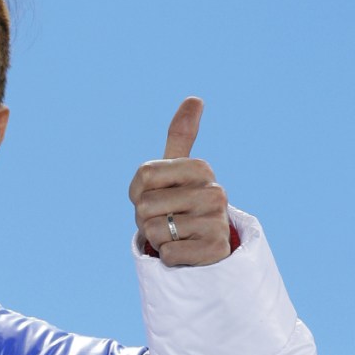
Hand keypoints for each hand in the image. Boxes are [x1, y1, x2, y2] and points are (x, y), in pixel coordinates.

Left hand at [128, 98, 230, 266]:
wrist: (205, 246)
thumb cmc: (182, 202)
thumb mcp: (178, 169)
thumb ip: (182, 136)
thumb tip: (195, 98)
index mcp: (201, 168)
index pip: (144, 174)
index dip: (137, 191)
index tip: (153, 194)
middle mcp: (214, 192)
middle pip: (145, 205)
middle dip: (145, 218)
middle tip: (166, 219)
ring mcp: (216, 222)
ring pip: (153, 231)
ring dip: (156, 237)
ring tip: (176, 234)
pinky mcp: (214, 250)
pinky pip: (167, 253)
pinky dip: (169, 256)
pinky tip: (185, 250)